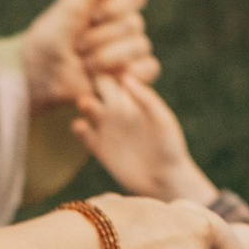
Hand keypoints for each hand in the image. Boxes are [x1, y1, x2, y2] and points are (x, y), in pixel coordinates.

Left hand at [18, 0, 157, 111]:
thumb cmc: (51, 38)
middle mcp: (125, 22)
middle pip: (134, 23)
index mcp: (113, 0)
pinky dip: (127, 73)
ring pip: (140, 46)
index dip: (114, 7)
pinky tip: (106, 76)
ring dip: (105, 58)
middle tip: (77, 46)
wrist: (40, 77)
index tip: (90, 16)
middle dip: (100, 37)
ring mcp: (131, 49)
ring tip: (84, 64)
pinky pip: (149, 68)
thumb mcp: (71, 6)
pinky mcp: (134, 74)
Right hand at [72, 70, 212, 204]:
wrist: (165, 181)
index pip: (118, 74)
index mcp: (135, 100)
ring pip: (86, 105)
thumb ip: (146, 99)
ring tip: (89, 106)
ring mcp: (108, 128)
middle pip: (98, 85)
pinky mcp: (99, 147)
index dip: (110, 67)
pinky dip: (78, 127)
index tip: (108, 68)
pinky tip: (84, 129)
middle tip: (93, 84)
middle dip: (92, 80)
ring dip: (83, 101)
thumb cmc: (170, 148)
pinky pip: (81, 131)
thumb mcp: (163, 121)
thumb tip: (125, 77)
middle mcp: (119, 110)